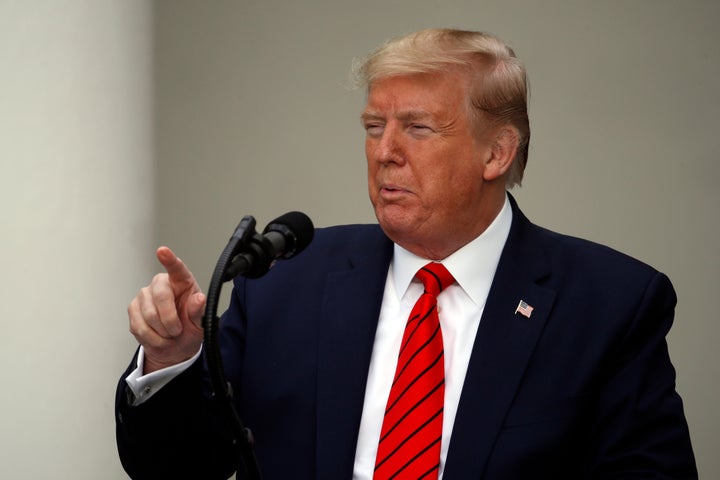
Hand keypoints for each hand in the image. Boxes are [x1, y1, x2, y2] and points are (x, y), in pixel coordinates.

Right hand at [128, 247, 205, 373]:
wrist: (175, 344)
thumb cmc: (189, 326)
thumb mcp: (200, 321)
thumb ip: (198, 310)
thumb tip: (200, 298)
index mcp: (182, 281)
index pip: (176, 268)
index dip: (169, 259)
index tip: (162, 251)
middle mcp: (161, 284)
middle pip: (161, 295)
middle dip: (170, 318)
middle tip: (177, 331)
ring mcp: (145, 295)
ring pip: (149, 314)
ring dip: (162, 331)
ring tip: (170, 335)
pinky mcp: (133, 308)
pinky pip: (139, 325)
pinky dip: (151, 338)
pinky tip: (159, 337)